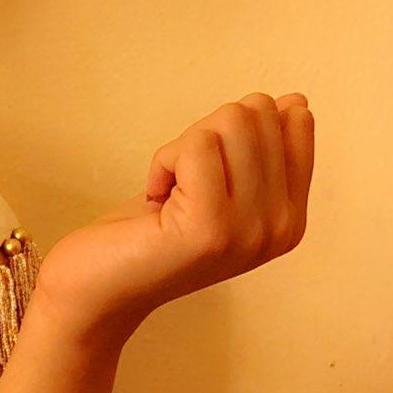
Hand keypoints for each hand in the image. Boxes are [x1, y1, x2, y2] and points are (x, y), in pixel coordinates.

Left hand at [32, 92, 314, 348]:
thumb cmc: (147, 234)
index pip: (295, 122)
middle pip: (258, 114)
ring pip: (230, 121)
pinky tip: (154, 198)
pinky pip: (197, 145)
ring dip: (182, 148)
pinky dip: (163, 161)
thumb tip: (295, 102)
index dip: (234, 129)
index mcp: (290, 216)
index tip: (205, 172)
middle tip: (180, 184)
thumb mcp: (215, 182)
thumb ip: (258, 148)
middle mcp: (280, 228)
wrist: (96, 290)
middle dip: (205, 134)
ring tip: (168, 194)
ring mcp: (249, 231)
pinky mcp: (210, 227)